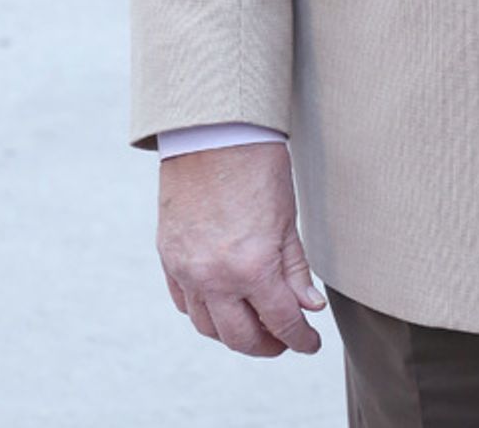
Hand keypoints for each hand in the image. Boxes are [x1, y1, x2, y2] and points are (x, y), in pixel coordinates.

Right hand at [157, 142, 325, 357]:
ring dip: (233, 334)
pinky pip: (184, 302)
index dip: (300, 339)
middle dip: (267, 346)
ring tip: (254, 326)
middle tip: (284, 341)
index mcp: (252, 267)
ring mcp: (186, 270)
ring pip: (208, 327)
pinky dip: (204, 312)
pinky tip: (222, 306)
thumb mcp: (286, 220)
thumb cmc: (258, 167)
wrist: (213, 132)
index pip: (281, 322)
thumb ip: (295, 269)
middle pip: (241, 338)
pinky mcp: (168, 257)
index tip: (311, 344)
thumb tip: (309, 308)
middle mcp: (214, 278)